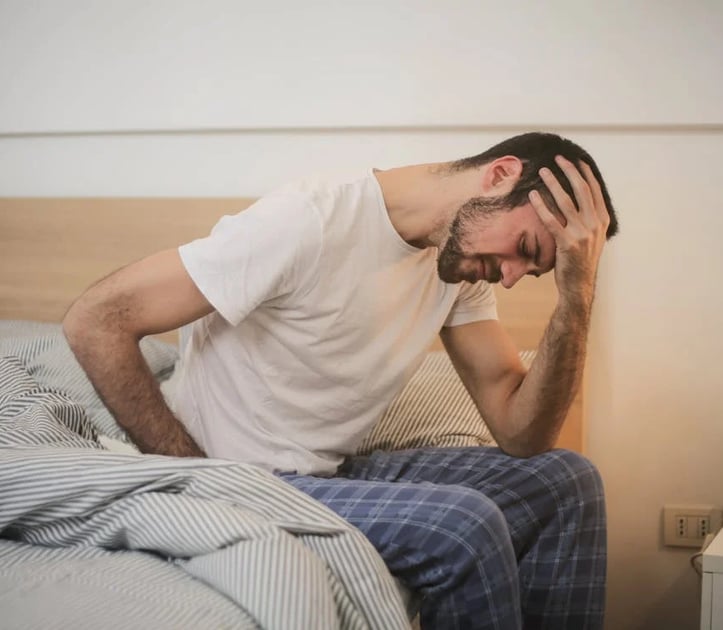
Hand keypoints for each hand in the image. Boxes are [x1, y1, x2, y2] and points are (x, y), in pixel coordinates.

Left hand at [528, 155, 610, 303]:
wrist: (579, 286)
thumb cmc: (580, 261)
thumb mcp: (592, 237)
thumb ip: (588, 219)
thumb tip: (579, 201)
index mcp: (602, 220)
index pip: (594, 190)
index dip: (584, 173)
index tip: (575, 160)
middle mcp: (594, 224)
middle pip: (582, 190)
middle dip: (569, 171)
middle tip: (558, 158)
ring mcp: (582, 234)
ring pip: (566, 202)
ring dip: (554, 183)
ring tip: (543, 171)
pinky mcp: (567, 243)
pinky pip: (551, 220)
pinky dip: (541, 206)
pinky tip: (533, 195)